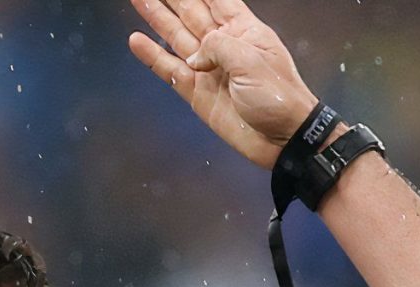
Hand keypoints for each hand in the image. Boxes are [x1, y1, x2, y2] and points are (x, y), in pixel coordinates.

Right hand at [127, 0, 319, 168]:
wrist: (282, 139)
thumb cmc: (277, 96)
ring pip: (176, 36)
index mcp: (242, 30)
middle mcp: (222, 44)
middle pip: (191, 12)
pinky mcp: (196, 92)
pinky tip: (136, 40)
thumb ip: (217, 47)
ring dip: (157, 18)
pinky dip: (152, 56)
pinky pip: (170, 69)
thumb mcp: (251, 61)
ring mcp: (207, 68)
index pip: (216, 0)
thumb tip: (193, 57)